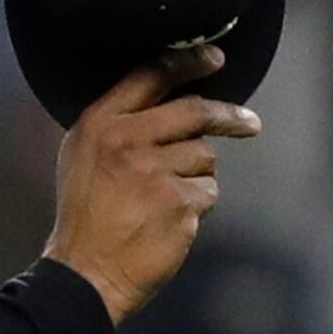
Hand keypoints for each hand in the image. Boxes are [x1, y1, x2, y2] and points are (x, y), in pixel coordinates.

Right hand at [45, 47, 256, 319]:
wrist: (83, 274)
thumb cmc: (85, 216)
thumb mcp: (83, 156)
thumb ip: (120, 124)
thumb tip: (174, 98)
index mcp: (100, 124)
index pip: (153, 75)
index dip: (189, 62)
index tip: (215, 59)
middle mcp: (127, 141)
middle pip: (195, 112)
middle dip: (229, 117)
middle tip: (250, 124)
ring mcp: (155, 173)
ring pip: (205, 157)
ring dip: (195, 176)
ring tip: (162, 202)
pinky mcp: (178, 204)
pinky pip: (208, 192)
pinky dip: (196, 206)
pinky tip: (168, 222)